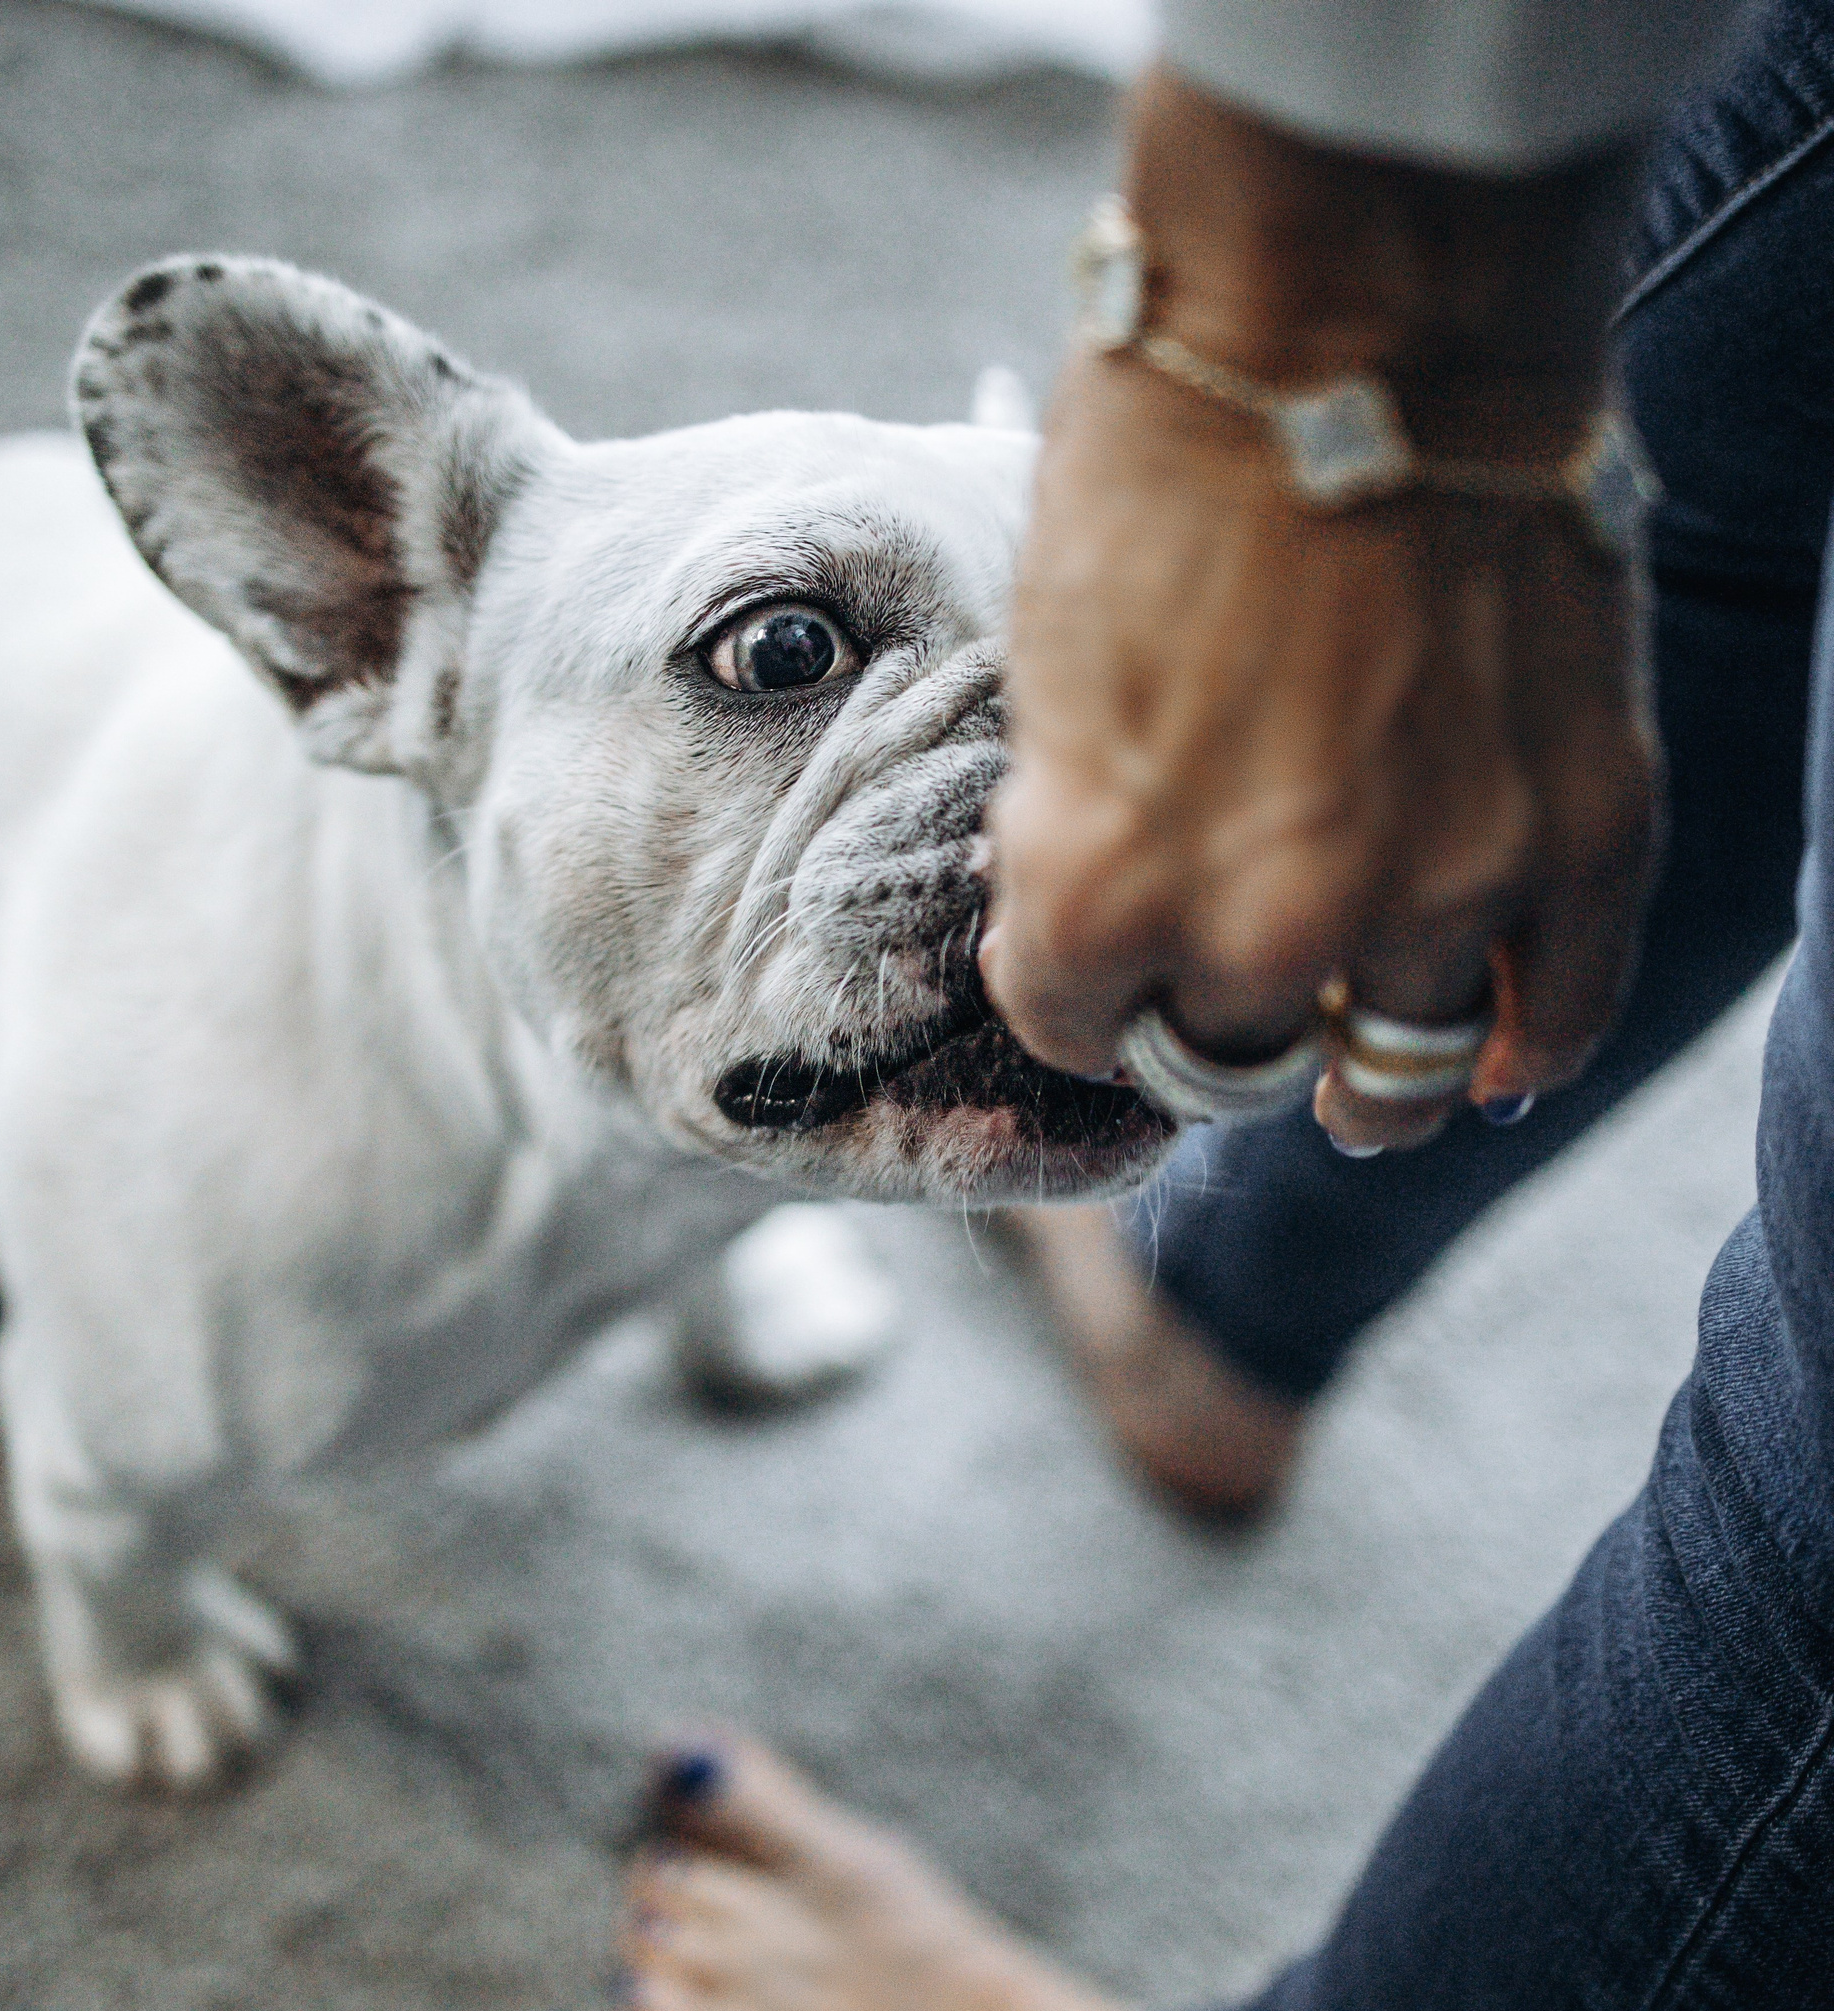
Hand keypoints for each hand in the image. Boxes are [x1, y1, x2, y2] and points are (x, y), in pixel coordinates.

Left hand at [983, 74, 1658, 1150]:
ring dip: (1368, 1080)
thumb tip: (1108, 894)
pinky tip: (1496, 1064)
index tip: (1089, 953)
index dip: (1071, 984)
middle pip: (1231, 1056)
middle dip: (1209, 1015)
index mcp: (1100, 890)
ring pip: (1396, 1069)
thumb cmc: (1165, 461)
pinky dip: (1528, 1046)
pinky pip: (1564, 1007)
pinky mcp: (1579, 830)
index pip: (1071, 1022)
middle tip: (1221, 980)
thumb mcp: (1047, 670)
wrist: (1354, 312)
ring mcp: (1439, 891)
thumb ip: (1081, 823)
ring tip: (1360, 1082)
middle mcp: (1267, 930)